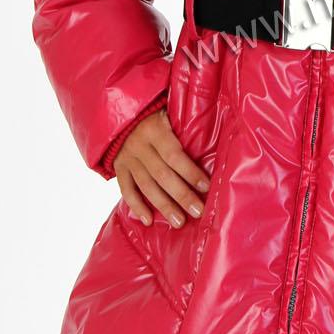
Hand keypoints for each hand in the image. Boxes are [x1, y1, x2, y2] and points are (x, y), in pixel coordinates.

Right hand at [113, 107, 211, 228]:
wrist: (120, 111)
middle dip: (181, 195)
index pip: (174, 155)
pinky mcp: (119, 168)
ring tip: (179, 222)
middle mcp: (139, 145)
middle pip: (162, 175)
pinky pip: (126, 190)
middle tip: (197, 212)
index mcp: (155, 130)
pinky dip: (136, 206)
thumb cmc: (154, 114)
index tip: (206, 187)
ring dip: (163, 206)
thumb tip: (214, 143)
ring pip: (146, 186)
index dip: (190, 172)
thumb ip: (183, 125)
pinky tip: (148, 221)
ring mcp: (127, 158)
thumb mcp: (168, 112)